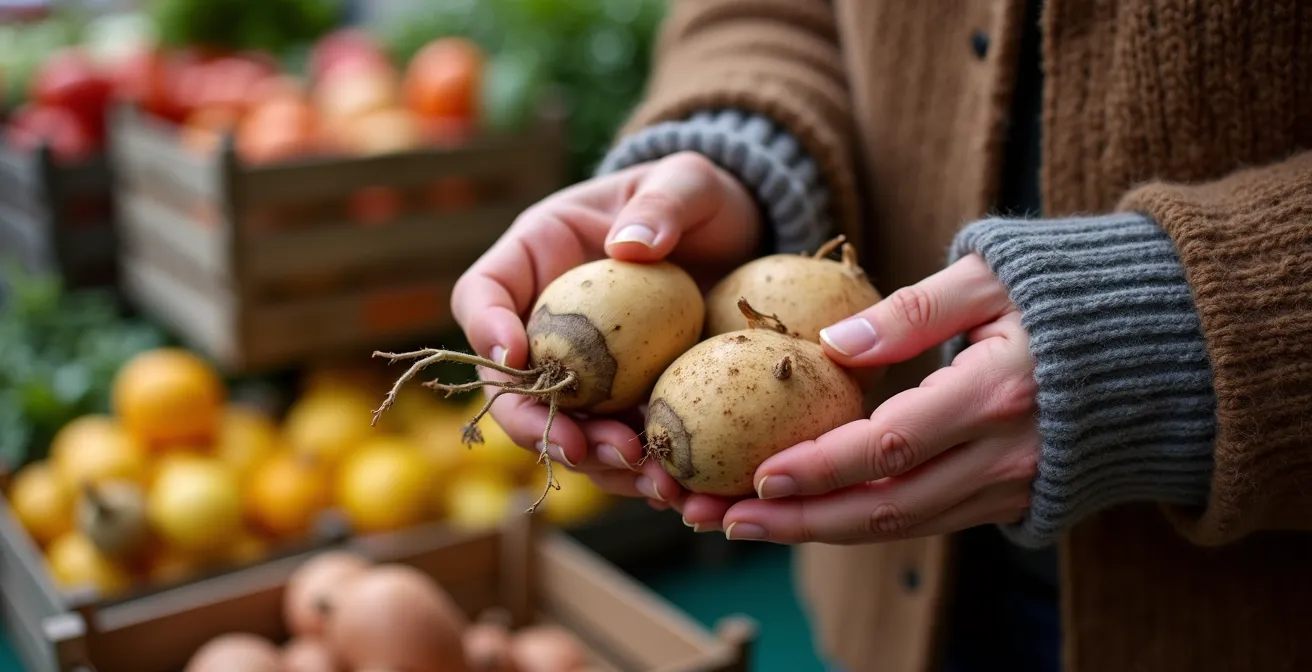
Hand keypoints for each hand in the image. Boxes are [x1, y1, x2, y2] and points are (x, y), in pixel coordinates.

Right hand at [449, 152, 760, 504]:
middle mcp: (546, 324)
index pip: (481, 293)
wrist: (739, 240)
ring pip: (565, 429)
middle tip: (581, 447)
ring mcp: (585, 371)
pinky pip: (620, 445)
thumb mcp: (689, 181)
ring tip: (646, 481)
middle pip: (511, 386)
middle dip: (540, 425)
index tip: (515, 357)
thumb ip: (663, 203)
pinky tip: (679, 490)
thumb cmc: (697, 196)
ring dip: (597, 464)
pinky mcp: (627, 405)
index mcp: (536, 258)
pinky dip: (643, 473)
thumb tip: (631, 246)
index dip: (484, 329)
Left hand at [679, 253, 1040, 541]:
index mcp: (998, 392)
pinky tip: (809, 515)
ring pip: (905, 526)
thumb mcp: (992, 277)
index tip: (757, 476)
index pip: (893, 445)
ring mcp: (1013, 485)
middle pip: (889, 507)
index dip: (823, 467)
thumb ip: (914, 310)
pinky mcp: (1013, 498)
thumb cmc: (1070, 294)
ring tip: (746, 523)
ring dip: (821, 531)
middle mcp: (1007, 454)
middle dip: (800, 520)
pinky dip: (863, 523)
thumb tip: (833, 343)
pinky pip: (928, 521)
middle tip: (724, 519)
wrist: (1171, 347)